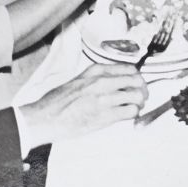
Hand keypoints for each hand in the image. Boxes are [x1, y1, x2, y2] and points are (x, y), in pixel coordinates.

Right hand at [18, 63, 147, 143]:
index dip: (136, 77)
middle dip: (142, 89)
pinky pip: (130, 112)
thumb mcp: (78, 81)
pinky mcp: (105, 116)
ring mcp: (104, 98)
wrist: (45, 118)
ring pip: (136, 96)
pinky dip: (134, 114)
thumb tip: (114, 83)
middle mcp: (102, 82)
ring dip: (139, 103)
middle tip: (141, 96)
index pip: (128, 68)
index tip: (137, 83)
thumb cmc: (57, 102)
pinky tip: (129, 116)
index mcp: (95, 71)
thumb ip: (96, 80)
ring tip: (136, 107)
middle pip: (136, 81)